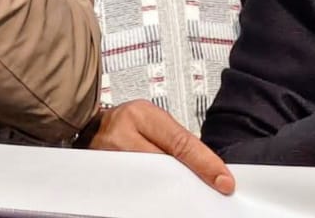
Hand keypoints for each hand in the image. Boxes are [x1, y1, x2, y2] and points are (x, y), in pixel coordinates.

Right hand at [81, 101, 233, 194]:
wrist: (89, 130)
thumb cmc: (125, 125)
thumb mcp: (155, 121)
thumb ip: (180, 141)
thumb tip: (214, 171)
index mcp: (138, 115)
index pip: (178, 142)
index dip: (205, 164)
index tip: (224, 182)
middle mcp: (120, 134)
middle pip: (164, 167)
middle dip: (187, 181)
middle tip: (206, 192)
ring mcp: (109, 158)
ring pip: (150, 183)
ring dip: (171, 192)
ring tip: (186, 196)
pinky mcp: (104, 178)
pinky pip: (136, 192)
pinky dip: (153, 197)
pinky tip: (164, 199)